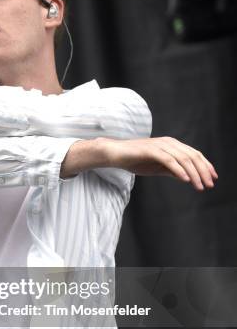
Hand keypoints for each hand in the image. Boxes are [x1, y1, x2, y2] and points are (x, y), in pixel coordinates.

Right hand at [101, 136, 217, 189]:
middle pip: (192, 156)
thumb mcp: (157, 167)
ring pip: (183, 159)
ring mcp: (160, 145)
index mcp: (172, 145)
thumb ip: (172, 170)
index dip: (206, 166)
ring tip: (199, 186)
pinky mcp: (151, 150)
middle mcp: (169, 142)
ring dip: (194, 174)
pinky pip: (169, 160)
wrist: (115, 154)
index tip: (213, 178)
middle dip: (203, 171)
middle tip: (209, 185)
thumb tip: (187, 177)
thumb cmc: (135, 160)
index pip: (194, 154)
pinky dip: (179, 170)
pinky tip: (186, 180)